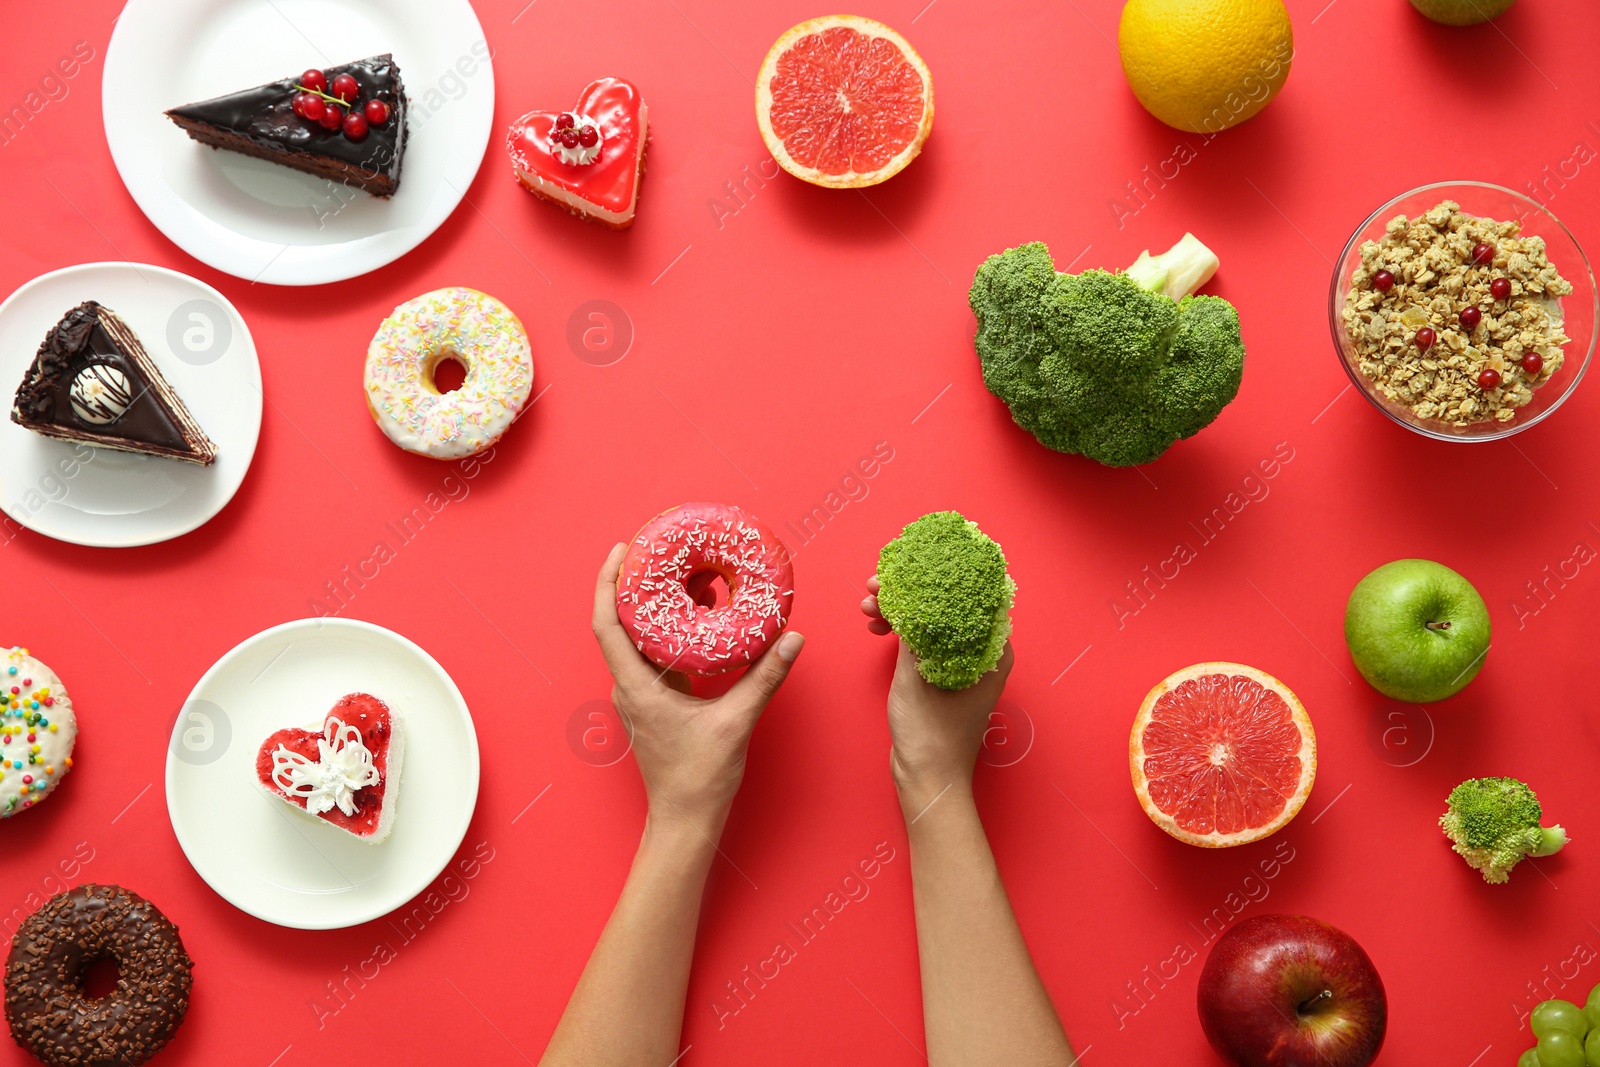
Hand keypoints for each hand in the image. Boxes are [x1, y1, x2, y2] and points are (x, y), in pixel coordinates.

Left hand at [593, 543, 803, 830]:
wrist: (685, 819)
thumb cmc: (699, 778)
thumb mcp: (736, 721)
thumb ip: (764, 677)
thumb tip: (791, 638)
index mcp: (636, 687)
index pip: (608, 624)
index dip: (609, 583)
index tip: (621, 550)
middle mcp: (630, 687)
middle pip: (621, 623)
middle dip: (637, 584)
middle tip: (661, 551)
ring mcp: (640, 695)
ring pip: (640, 639)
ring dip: (658, 607)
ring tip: (686, 573)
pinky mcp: (655, 703)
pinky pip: (656, 656)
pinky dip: (672, 631)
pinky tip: (700, 616)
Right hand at [860, 577, 1013, 814]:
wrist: (927, 780)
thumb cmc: (931, 734)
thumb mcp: (917, 673)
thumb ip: (915, 630)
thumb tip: (908, 591)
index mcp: (991, 650)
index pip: (974, 593)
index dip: (942, 573)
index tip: (911, 563)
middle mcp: (982, 654)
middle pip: (948, 605)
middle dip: (911, 591)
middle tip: (877, 585)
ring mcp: (962, 666)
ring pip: (932, 622)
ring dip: (901, 610)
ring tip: (868, 605)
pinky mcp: (943, 677)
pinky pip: (925, 642)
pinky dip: (902, 632)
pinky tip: (878, 626)